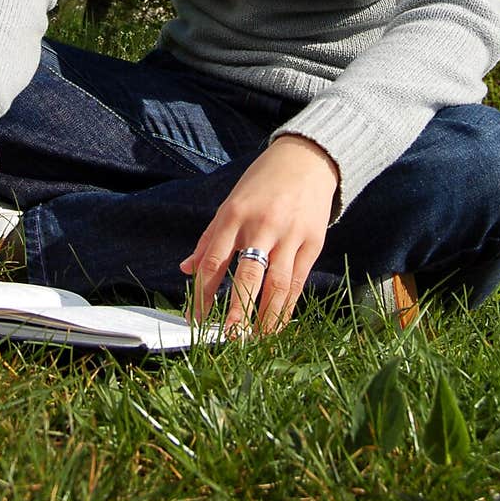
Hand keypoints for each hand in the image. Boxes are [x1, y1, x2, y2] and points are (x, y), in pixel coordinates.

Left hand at [179, 136, 338, 335]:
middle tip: (228, 338)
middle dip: (237, 309)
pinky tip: (278, 324)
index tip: (194, 320)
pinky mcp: (313, 242)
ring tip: (255, 341)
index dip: (202, 293)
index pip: (214, 260)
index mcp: (235, 214)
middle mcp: (262, 225)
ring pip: (278, 284)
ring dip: (266, 317)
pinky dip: (288, 306)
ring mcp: (290, 235)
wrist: (306, 159)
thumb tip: (187, 269)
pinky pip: (298, 282)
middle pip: (248, 275)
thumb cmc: (262, 183)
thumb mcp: (230, 203)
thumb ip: (210, 238)